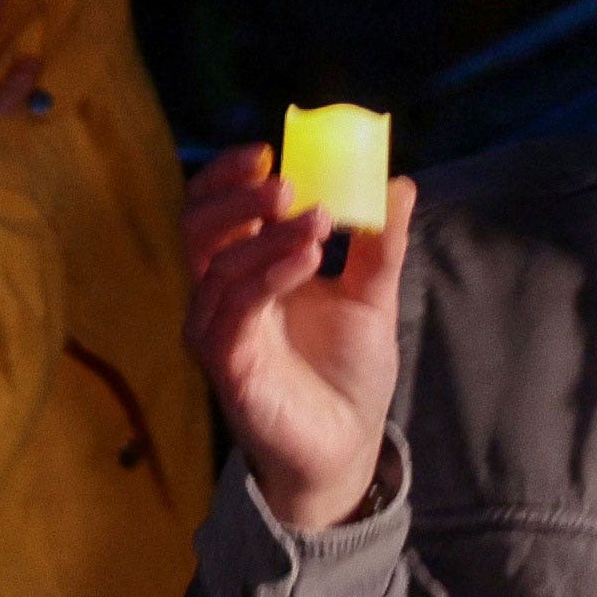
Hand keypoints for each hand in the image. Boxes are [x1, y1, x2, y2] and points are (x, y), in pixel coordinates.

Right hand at [182, 141, 412, 531]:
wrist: (347, 447)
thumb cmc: (346, 373)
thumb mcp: (370, 297)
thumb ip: (379, 245)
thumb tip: (398, 183)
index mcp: (243, 270)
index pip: (214, 209)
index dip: (229, 176)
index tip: (267, 149)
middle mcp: (219, 295)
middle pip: (198, 227)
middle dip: (237, 197)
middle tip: (286, 182)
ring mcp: (218, 330)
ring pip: (218, 264)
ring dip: (266, 234)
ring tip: (318, 220)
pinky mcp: (227, 365)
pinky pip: (234, 310)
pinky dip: (268, 275)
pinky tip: (308, 258)